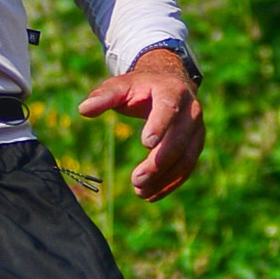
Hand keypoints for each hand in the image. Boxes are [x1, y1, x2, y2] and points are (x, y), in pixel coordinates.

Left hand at [79, 46, 204, 199]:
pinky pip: (187, 168)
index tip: (146, 144)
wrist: (168, 84)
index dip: (159, 125)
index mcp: (172, 90)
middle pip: (178, 139)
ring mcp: (197, 129)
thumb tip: (83, 109)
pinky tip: (151, 195)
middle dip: (158, 162)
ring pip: (186, 158)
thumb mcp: (120, 86)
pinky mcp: (196, 145)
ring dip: (164, 178)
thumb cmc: (140, 87)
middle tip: (136, 180)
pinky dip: (170, 183)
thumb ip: (103, 97)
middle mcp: (190, 110)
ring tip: (140, 192)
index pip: (168, 108)